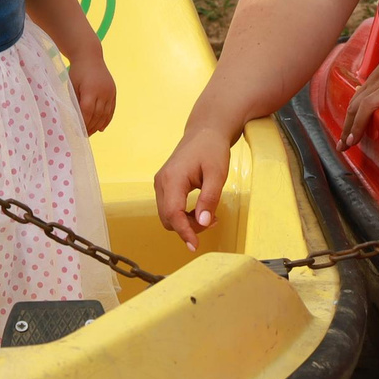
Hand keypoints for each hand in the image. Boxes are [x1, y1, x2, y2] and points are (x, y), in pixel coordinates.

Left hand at [70, 53, 116, 133]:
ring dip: (98, 126)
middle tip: (83, 136)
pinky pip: (111, 109)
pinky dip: (107, 120)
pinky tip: (102, 128)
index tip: (78, 132)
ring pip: (105, 114)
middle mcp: (102, 92)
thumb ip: (75, 101)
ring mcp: (110, 92)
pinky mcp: (113, 92)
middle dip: (90, 127)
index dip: (83, 123)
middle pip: (97, 115)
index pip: (87, 112)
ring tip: (91, 133)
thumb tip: (75, 119)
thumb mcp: (72, 86)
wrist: (90, 56)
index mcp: (90, 90)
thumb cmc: (76, 72)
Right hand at [154, 120, 235, 250]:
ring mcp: (160, 183)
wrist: (204, 132)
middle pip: (168, 218)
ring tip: (210, 215)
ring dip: (186, 222)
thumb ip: (210, 198)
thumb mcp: (218, 173)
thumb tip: (203, 223)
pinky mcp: (164, 185)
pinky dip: (183, 215)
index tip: (195, 246)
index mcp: (172, 178)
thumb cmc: (212, 149)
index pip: (173, 213)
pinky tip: (200, 210)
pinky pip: (170, 208)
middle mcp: (161, 182)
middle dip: (189, 227)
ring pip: (168, 215)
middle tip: (213, 220)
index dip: (184, 232)